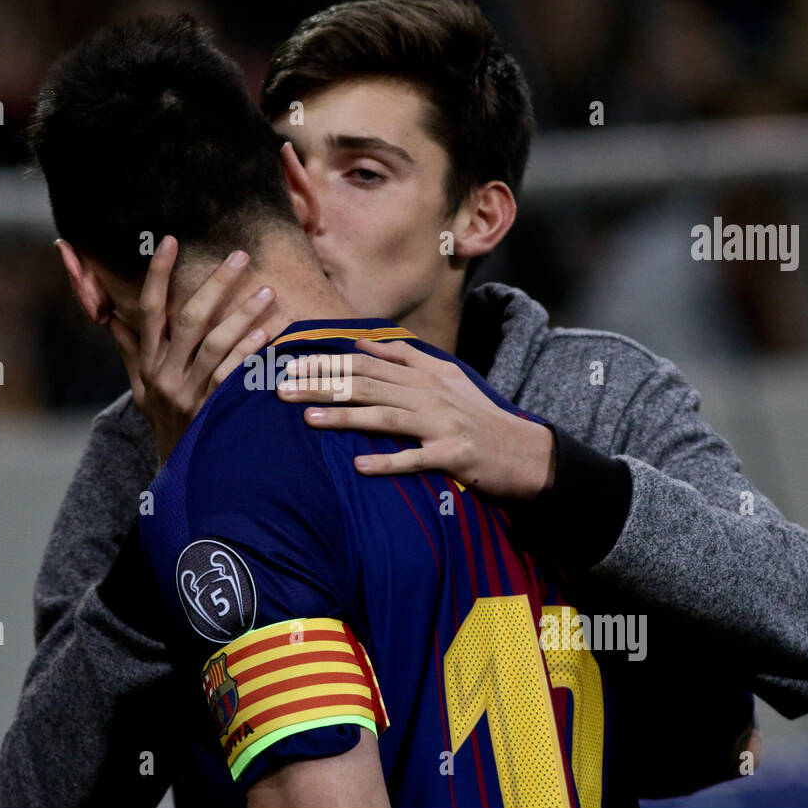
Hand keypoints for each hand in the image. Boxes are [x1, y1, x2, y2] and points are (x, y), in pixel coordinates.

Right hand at [108, 235, 275, 464]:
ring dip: (243, 315)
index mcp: (147, 361)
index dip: (157, 273)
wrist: (176, 473)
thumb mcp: (139, 385)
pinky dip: (249, 353)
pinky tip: (267, 336)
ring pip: (216, 344)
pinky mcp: (210, 410)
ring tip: (267, 292)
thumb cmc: (161, 420)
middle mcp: (164, 373)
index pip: (150, 308)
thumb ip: (129, 347)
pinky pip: (232, 375)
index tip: (169, 239)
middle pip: (190, 318)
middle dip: (215, 283)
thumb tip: (110, 314)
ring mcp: (188, 392)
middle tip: (240, 255)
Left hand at [276, 337, 554, 499]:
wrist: (525, 451)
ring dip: (345, 416)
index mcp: (424, 374)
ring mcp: (441, 424)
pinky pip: (416, 458)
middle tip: (282, 389)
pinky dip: (388, 461)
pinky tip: (360, 465)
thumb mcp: (446, 377)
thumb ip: (404, 357)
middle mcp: (430, 394)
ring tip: (309, 419)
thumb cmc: (478, 416)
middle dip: (323, 385)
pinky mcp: (452, 455)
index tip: (291, 365)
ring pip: (385, 417)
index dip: (327, 363)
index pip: (366, 364)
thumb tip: (362, 342)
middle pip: (367, 386)